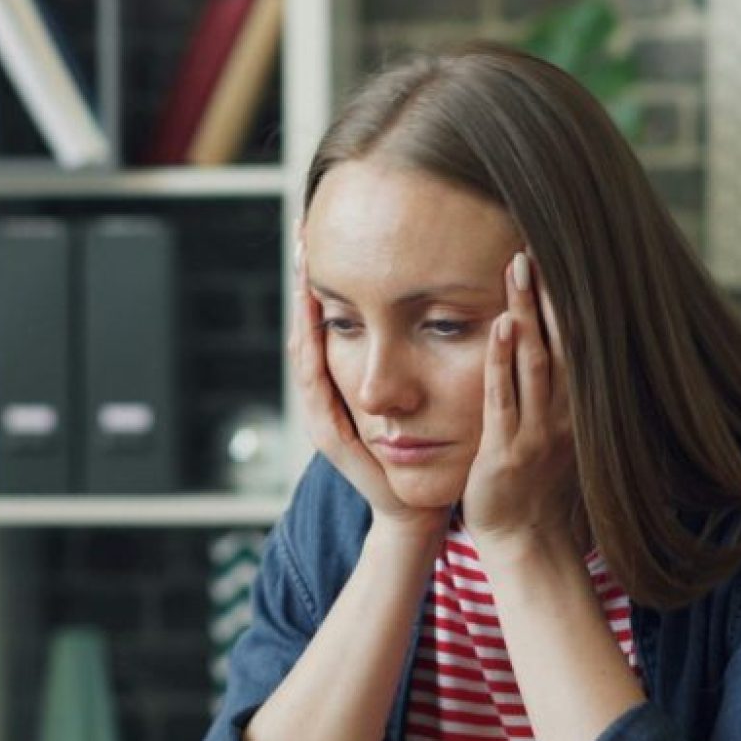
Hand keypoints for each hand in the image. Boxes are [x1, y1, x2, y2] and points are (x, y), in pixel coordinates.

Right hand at [290, 243, 446, 538]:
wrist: (415, 507)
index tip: (322, 234)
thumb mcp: (419, 391)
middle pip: (306, 326)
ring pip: (303, 349)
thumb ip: (418, 354)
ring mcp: (321, 413)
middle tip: (302, 233)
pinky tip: (312, 320)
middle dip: (303, 281)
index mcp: (344, 382)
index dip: (323, 279)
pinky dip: (310, 349)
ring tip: (303, 265)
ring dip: (301, 308)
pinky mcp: (329, 432)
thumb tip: (439, 302)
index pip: (327, 320)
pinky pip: (313, 383)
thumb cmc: (425, 449)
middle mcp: (325, 394)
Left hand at [462, 250, 579, 554]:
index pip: (574, 341)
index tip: (554, 256)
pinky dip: (501, 361)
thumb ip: (555, 389)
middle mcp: (564, 414)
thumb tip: (554, 343)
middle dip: (547, 293)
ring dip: (525, 313)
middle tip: (534, 244)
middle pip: (560, 341)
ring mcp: (538, 432)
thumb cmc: (534, 484)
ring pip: (535, 362)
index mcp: (575, 406)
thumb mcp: (553, 430)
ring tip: (518, 269)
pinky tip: (497, 326)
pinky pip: (504, 399)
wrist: (526, 541)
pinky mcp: (507, 451)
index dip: (565, 299)